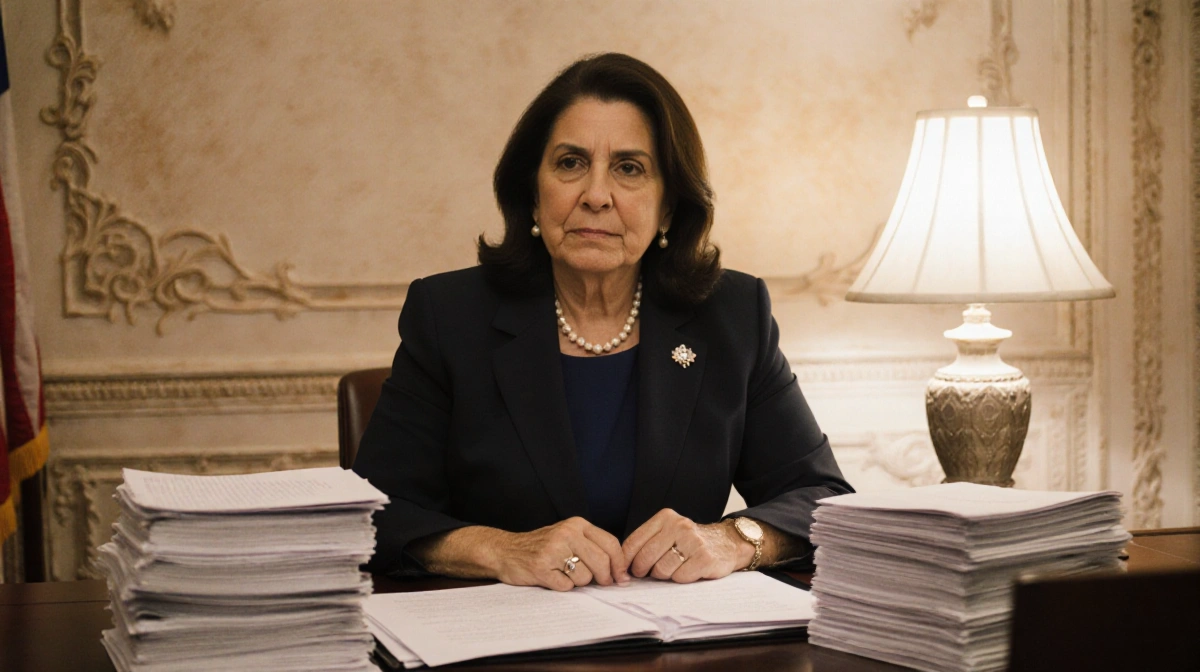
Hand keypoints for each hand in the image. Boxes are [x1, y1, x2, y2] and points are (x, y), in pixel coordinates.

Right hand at [489, 517, 630, 591]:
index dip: (619, 564)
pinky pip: (566, 586)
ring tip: (564, 574)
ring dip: (579, 582)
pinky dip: (563, 587)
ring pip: (585, 577)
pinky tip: (553, 578)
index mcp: (576, 524)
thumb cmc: (541, 547)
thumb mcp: (568, 537)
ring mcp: (553, 551)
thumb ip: (592, 547)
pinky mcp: (541, 568)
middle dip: (604, 578)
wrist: (505, 551)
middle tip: (600, 583)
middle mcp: (566, 534)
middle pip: (601, 562)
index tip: (621, 577)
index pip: (611, 544)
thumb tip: (620, 571)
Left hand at [621, 509, 748, 582]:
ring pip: (662, 570)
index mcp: (665, 518)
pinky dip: (681, 579)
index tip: (626, 570)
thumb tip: (622, 565)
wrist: (726, 543)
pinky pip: (680, 577)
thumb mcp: (668, 532)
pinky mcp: (704, 558)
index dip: (626, 561)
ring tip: (673, 569)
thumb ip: (647, 542)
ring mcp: (693, 541)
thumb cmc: (690, 542)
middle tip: (648, 574)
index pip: (634, 542)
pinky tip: (688, 571)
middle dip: (643, 571)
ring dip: (664, 575)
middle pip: (645, 557)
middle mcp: (679, 526)